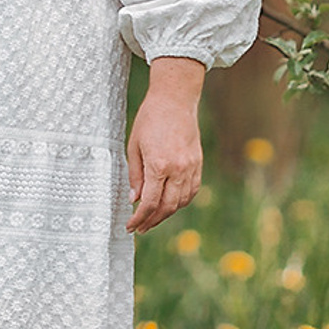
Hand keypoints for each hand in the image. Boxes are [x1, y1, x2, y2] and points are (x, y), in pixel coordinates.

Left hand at [125, 59, 205, 233]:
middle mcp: (178, 169)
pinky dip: (181, 202)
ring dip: (167, 214)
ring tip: (153, 218)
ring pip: (181, 202)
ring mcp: (191, 167)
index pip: (150, 203)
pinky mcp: (198, 164)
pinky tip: (170, 204)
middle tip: (140, 228)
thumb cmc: (150, 119)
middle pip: (167, 208)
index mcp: (158, 165)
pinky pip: (191, 191)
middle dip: (152, 221)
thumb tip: (134, 200)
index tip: (131, 226)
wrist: (175, 100)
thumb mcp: (133, 146)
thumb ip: (135, 175)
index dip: (139, 218)